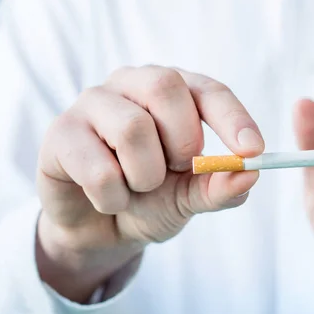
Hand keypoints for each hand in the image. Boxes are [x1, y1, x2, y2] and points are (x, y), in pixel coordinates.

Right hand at [37, 66, 263, 301]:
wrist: (101, 228)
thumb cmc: (150, 199)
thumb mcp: (190, 197)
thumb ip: (219, 187)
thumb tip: (250, 174)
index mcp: (173, 91)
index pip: (209, 90)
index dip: (233, 118)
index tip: (253, 151)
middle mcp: (132, 85)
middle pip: (164, 87)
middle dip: (182, 141)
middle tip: (179, 169)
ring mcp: (92, 102)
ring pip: (131, 127)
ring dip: (146, 176)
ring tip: (138, 187)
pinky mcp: (60, 132)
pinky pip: (98, 167)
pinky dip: (114, 197)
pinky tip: (109, 199)